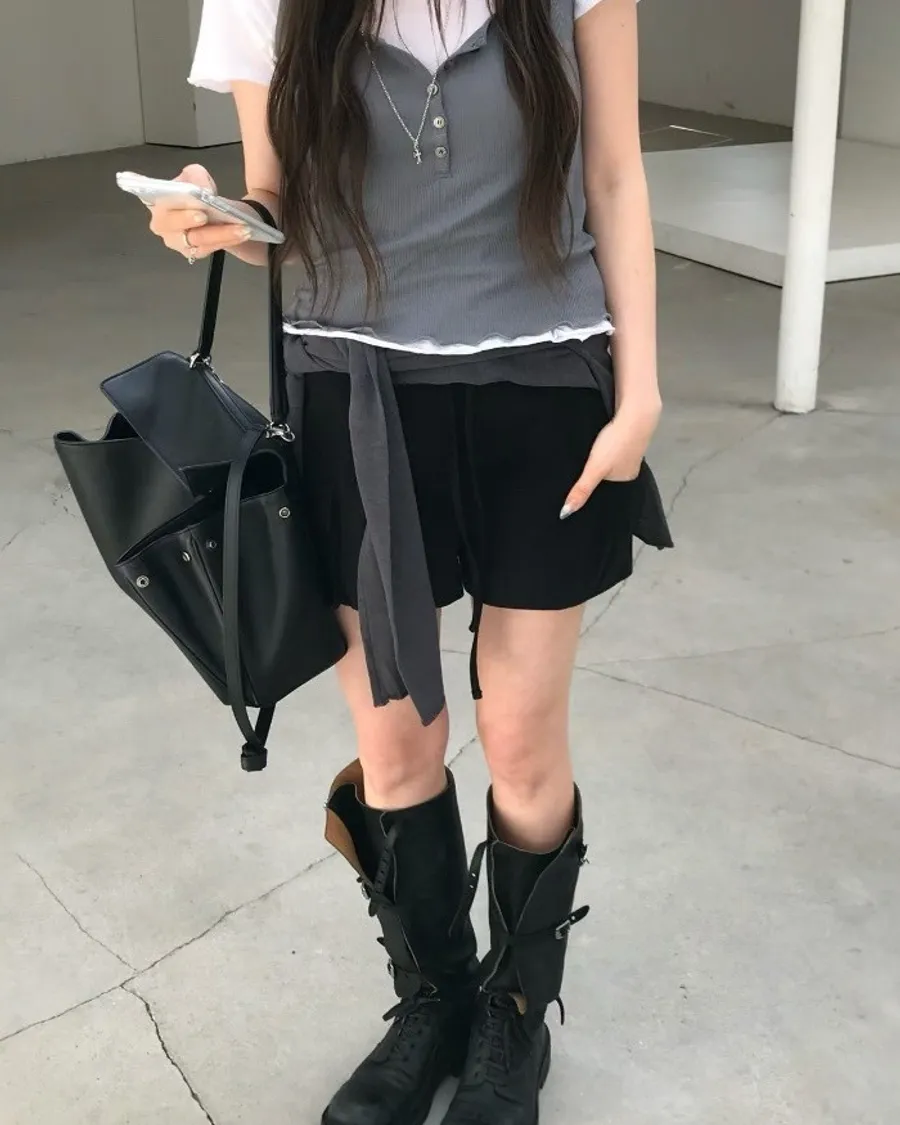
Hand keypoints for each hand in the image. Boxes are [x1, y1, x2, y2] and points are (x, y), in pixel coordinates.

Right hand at [147, 164, 253, 261]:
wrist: (210, 211)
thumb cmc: (196, 193)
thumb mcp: (195, 176)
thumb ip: (195, 176)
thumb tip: (203, 190)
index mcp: (156, 201)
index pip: (157, 202)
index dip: (165, 200)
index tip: (182, 202)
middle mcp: (161, 224)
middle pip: (173, 224)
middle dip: (189, 219)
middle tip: (205, 216)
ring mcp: (175, 241)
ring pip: (197, 239)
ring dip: (220, 233)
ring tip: (241, 228)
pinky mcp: (191, 253)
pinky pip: (208, 249)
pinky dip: (226, 240)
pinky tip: (241, 235)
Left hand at [560, 396, 661, 519]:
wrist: (634, 412)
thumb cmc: (616, 443)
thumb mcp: (595, 469)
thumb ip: (582, 490)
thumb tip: (566, 513)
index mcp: (626, 478)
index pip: (606, 488)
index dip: (593, 485)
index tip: (579, 483)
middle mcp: (631, 467)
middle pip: (608, 473)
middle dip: (595, 471)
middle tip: (579, 467)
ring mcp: (631, 450)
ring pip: (611, 458)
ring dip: (601, 456)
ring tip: (587, 454)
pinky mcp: (628, 433)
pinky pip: (614, 444)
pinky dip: (606, 444)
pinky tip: (600, 440)